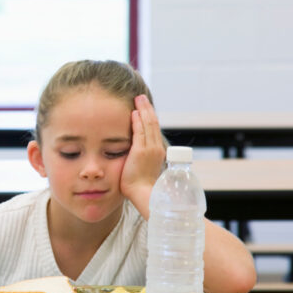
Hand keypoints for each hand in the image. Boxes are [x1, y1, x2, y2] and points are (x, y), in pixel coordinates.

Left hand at [120, 95, 165, 219]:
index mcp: (158, 152)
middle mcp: (157, 148)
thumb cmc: (142, 187)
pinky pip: (140, 132)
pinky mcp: (141, 151)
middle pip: (153, 123)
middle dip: (147, 109)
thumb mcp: (143, 169)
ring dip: (143, 110)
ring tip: (138, 99)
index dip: (149, 117)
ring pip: (148, 124)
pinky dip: (138, 120)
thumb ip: (140, 159)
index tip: (144, 108)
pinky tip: (134, 112)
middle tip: (141, 97)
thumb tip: (133, 156)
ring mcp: (150, 149)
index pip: (154, 130)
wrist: (144, 194)